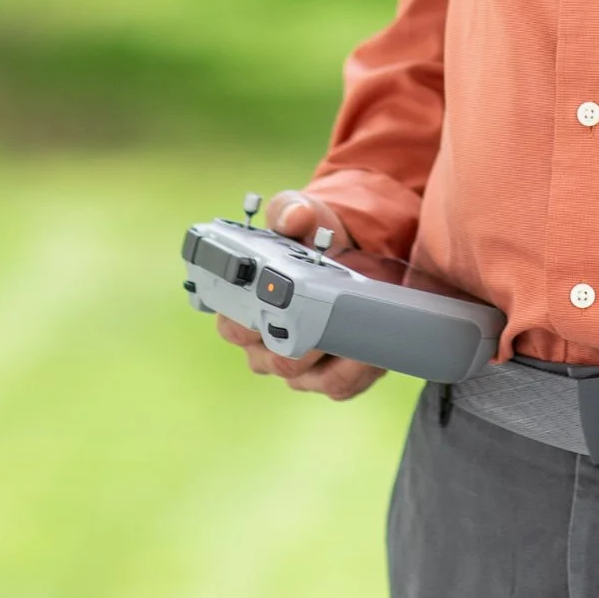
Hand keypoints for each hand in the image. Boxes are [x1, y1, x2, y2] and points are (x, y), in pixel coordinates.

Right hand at [211, 190, 384, 400]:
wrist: (357, 252)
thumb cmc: (316, 238)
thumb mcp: (306, 217)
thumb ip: (293, 212)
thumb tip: (294, 218)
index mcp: (244, 308)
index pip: (232, 326)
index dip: (246, 321)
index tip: (271, 304)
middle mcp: (265, 344)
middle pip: (267, 359)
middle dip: (291, 339)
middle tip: (314, 316)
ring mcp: (297, 366)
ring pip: (300, 376)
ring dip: (325, 352)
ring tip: (348, 326)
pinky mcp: (331, 378)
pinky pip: (337, 385)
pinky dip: (353, 369)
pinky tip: (367, 348)